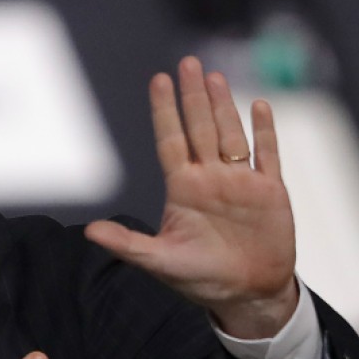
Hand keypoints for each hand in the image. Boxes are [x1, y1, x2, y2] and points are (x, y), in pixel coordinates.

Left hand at [84, 56, 297, 338]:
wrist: (247, 295)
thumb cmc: (200, 279)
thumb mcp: (159, 262)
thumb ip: (127, 243)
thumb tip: (88, 232)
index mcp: (183, 189)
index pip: (170, 141)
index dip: (164, 111)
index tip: (158, 80)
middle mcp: (210, 178)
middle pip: (200, 128)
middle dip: (193, 97)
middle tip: (188, 63)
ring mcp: (240, 182)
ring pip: (231, 133)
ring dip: (224, 105)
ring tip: (214, 76)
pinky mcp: (270, 191)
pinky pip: (268, 154)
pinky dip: (265, 131)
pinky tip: (260, 106)